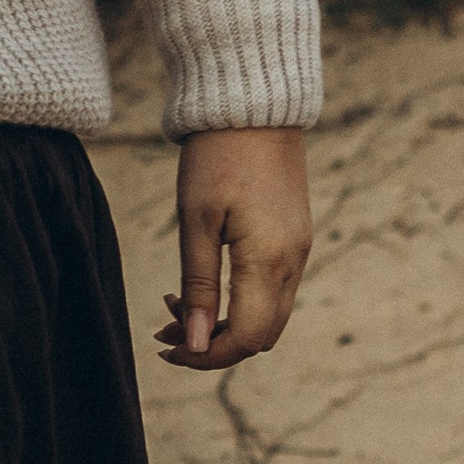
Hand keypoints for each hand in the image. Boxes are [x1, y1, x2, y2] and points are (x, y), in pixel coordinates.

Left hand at [158, 129, 312, 367]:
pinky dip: (241, 301)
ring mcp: (298, 251)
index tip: (166, 347)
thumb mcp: (196, 222)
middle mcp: (293, 263)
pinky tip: (207, 279)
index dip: (205, 355)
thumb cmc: (217, 158)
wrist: (255, 108)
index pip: (245, 338)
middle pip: (261, 336)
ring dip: (226, 323)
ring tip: (177, 302)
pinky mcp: (295, 239)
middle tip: (165, 326)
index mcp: (268, 261)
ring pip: (269, 317)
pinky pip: (274, 291)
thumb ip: (198, 286)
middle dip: (213, 344)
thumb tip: (195, 343)